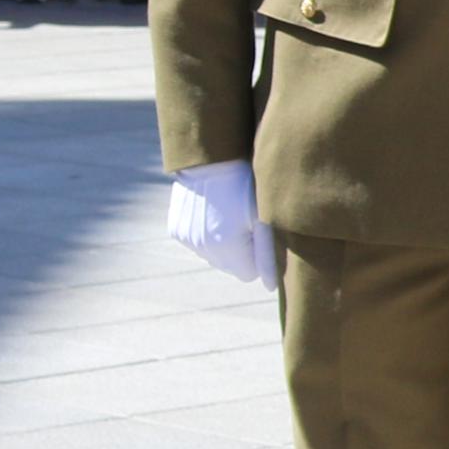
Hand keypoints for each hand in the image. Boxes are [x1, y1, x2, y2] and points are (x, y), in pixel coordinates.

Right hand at [165, 162, 275, 291]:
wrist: (210, 161)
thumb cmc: (246, 187)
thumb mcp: (264, 219)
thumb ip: (268, 255)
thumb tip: (271, 287)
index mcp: (228, 248)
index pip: (248, 275)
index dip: (258, 257)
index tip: (260, 235)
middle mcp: (203, 248)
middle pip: (230, 268)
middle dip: (241, 253)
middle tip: (246, 223)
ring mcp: (187, 240)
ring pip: (213, 256)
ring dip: (223, 245)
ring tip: (229, 215)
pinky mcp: (177, 230)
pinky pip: (197, 244)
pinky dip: (206, 235)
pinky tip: (213, 212)